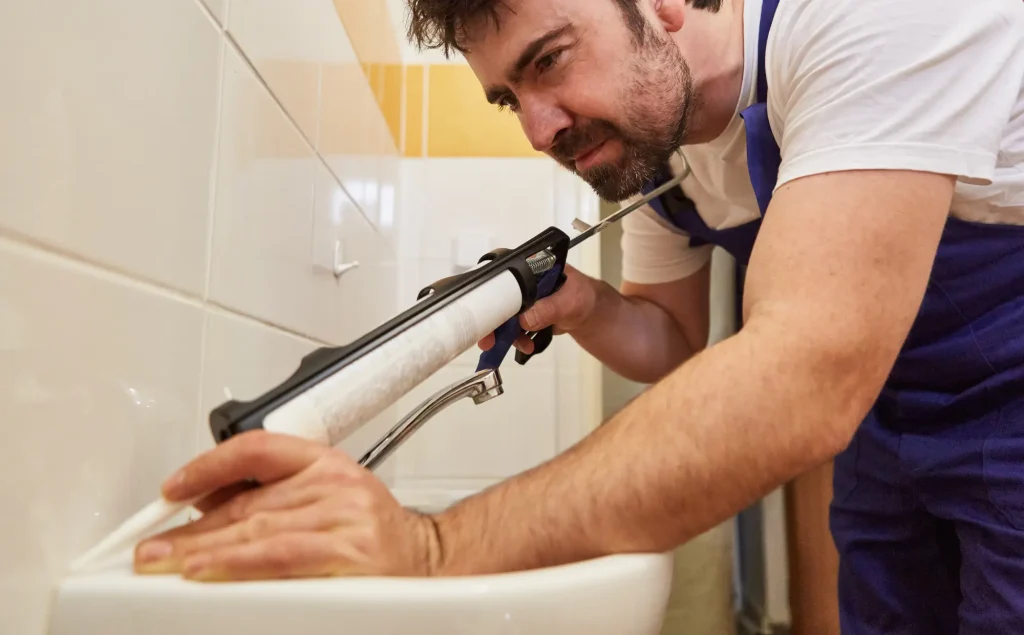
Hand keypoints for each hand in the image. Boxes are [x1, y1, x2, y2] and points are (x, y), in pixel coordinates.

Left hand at [133, 431, 438, 580]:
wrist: (430, 559)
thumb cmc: (375, 534)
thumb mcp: (329, 498)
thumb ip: (276, 497)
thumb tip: (207, 504)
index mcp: (327, 463)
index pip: (258, 448)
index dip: (208, 466)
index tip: (173, 488)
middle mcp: (335, 484)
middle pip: (247, 501)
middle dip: (191, 529)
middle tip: (149, 549)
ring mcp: (343, 518)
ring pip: (257, 530)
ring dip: (203, 549)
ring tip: (165, 563)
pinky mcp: (348, 554)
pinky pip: (281, 557)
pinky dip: (238, 564)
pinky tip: (209, 570)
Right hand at [478, 264, 597, 353]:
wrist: (591, 313)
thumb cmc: (584, 297)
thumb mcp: (570, 301)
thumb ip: (550, 308)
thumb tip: (525, 319)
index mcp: (529, 266)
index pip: (499, 274)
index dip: (487, 291)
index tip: (480, 310)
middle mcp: (521, 280)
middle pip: (494, 297)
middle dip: (490, 320)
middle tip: (487, 340)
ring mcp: (521, 298)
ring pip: (501, 315)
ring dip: (504, 333)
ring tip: (520, 344)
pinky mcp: (523, 314)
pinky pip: (511, 327)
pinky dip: (515, 338)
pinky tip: (526, 345)